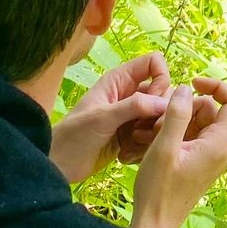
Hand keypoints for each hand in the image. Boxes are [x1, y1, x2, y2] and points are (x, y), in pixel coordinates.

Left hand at [49, 52, 173, 184]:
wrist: (60, 165)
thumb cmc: (75, 135)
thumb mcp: (103, 117)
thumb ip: (134, 106)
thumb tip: (165, 103)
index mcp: (120, 79)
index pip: (154, 63)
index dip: (161, 78)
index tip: (154, 101)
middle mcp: (129, 93)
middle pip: (162, 91)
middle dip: (160, 110)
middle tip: (145, 130)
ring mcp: (132, 114)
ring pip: (159, 113)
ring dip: (153, 129)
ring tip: (135, 143)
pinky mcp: (132, 134)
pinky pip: (152, 132)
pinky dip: (147, 142)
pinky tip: (130, 153)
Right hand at [131, 77, 226, 227]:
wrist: (155, 225)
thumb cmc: (158, 189)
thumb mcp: (164, 148)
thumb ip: (176, 115)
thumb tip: (186, 88)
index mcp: (218, 144)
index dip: (216, 86)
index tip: (192, 81)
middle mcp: (221, 151)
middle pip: (211, 112)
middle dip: (186, 108)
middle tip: (158, 119)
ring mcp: (212, 160)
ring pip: (200, 125)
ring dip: (177, 121)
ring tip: (150, 133)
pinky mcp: (201, 166)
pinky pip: (193, 139)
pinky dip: (176, 134)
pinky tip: (153, 142)